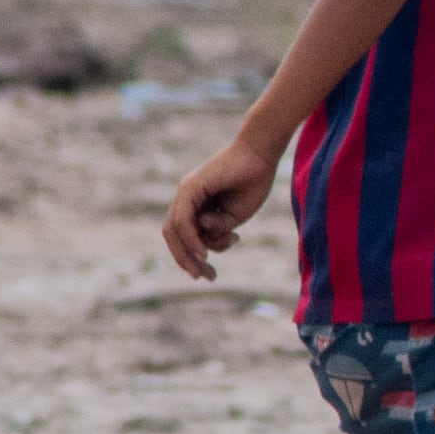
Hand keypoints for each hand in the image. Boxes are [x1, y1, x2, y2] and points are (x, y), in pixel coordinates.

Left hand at [163, 134, 278, 279]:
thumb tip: (202, 243)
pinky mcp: (190, 188)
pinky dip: (191, 240)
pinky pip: (183, 221)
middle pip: (173, 236)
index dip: (190, 258)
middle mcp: (186, 198)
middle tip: (206, 277)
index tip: (208, 274)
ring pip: (175, 231)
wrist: (261, 156)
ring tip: (207, 266)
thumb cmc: (252, 182)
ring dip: (188, 254)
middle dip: (186, 260)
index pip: (182, 237)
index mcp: (196, 205)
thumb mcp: (233, 217)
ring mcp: (185, 192)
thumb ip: (217, 231)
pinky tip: (203, 253)